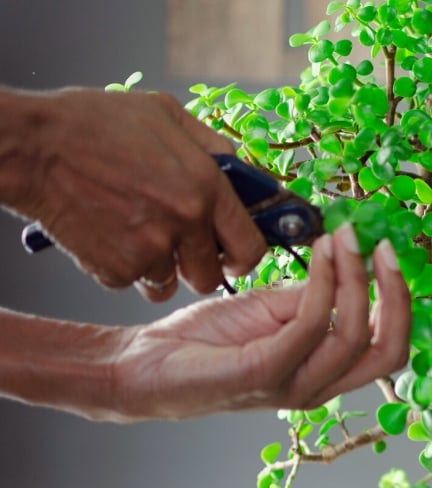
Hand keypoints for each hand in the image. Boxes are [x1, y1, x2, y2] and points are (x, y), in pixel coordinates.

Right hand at [3, 88, 265, 300]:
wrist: (34, 145)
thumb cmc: (94, 123)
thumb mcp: (167, 114)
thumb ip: (212, 146)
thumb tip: (242, 170)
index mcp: (206, 187)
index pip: (250, 248)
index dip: (243, 256)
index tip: (233, 255)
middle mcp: (185, 223)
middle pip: (210, 278)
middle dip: (198, 267)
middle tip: (180, 247)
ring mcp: (149, 250)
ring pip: (168, 284)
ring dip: (158, 267)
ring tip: (135, 233)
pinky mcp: (113, 269)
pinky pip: (131, 282)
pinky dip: (122, 266)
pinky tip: (108, 234)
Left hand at [107, 226, 409, 420]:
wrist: (142, 364)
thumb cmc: (203, 341)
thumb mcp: (268, 310)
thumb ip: (310, 298)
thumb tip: (344, 266)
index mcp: (325, 373)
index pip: (388, 346)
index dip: (399, 300)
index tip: (385, 250)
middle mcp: (318, 387)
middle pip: (389, 351)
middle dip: (395, 295)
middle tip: (382, 246)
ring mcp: (293, 385)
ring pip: (354, 335)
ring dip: (355, 279)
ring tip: (343, 238)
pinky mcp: (264, 373)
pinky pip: (311, 325)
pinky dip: (322, 284)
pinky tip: (318, 254)